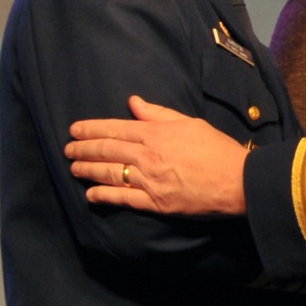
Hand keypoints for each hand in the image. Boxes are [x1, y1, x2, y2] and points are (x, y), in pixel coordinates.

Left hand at [66, 96, 247, 214]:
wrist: (237, 181)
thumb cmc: (218, 149)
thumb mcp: (190, 123)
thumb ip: (159, 113)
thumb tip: (134, 103)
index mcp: (157, 133)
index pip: (116, 128)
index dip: (92, 129)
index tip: (75, 129)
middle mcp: (148, 155)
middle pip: (108, 150)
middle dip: (84, 148)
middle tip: (68, 149)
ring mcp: (150, 180)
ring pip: (110, 173)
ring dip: (88, 170)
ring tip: (74, 168)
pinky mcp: (155, 202)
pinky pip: (123, 199)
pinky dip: (104, 196)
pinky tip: (91, 194)